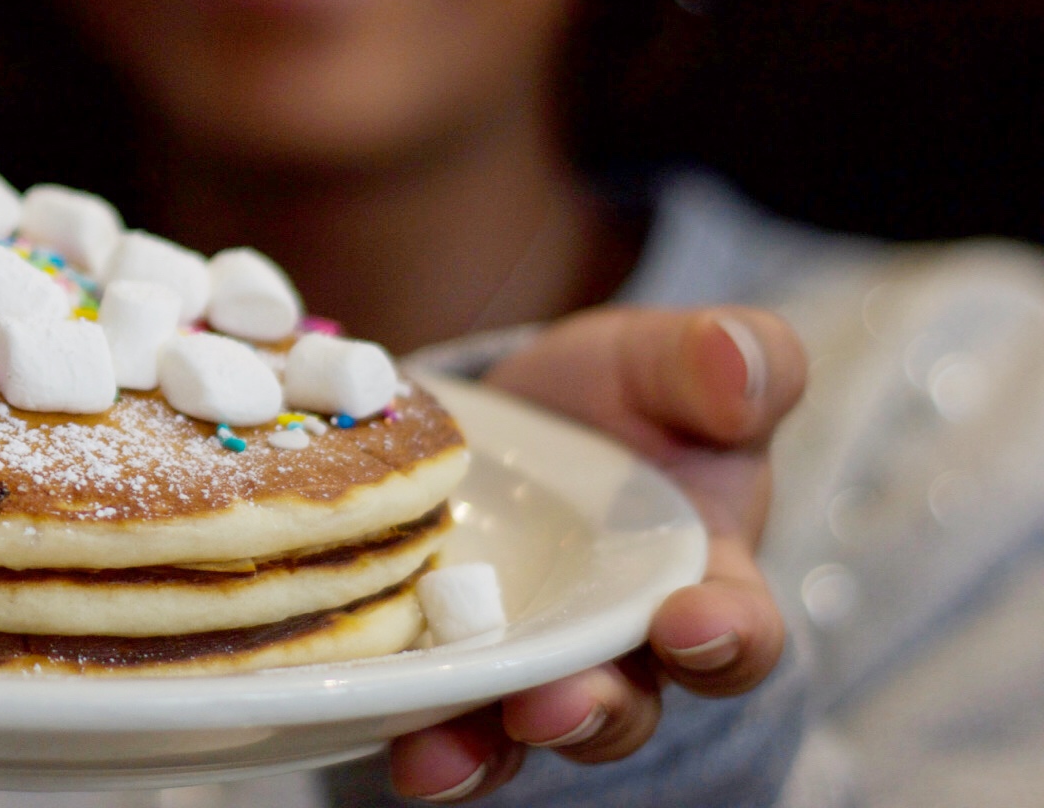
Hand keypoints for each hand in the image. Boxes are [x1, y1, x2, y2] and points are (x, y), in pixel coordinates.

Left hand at [384, 306, 806, 799]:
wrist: (528, 412)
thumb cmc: (628, 395)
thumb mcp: (675, 358)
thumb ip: (736, 359)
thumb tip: (736, 367)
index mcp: (705, 578)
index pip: (739, 630)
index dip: (725, 637)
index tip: (689, 623)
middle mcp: (621, 642)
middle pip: (623, 705)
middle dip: (588, 712)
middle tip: (548, 707)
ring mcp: (532, 657)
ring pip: (522, 726)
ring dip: (485, 749)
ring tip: (436, 756)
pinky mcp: (452, 656)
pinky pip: (437, 712)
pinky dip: (411, 733)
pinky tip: (376, 735)